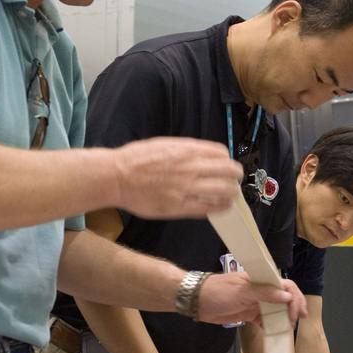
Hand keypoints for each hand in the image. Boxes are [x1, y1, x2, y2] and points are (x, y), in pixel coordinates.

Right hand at [112, 137, 241, 218]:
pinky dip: (219, 208)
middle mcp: (191, 168)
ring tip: (231, 196)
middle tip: (234, 181)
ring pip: (223, 191)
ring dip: (231, 194)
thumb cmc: (136, 159)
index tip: (224, 166)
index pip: (222, 153)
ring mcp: (186, 188)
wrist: (117, 176)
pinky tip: (221, 207)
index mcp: (187, 150)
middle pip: (229, 171)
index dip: (226, 160)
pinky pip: (208, 208)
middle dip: (235, 177)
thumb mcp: (165, 144)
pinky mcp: (179, 207)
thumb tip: (203, 155)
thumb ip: (186, 150)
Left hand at [196, 274, 306, 326]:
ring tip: (289, 327)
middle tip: (299, 319)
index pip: (284, 285)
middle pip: (283, 297)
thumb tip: (287, 296)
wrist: (196, 301)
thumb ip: (265, 293)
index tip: (296, 312)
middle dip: (293, 307)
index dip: (294, 297)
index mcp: (261, 279)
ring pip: (276, 310)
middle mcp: (261, 290)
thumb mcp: (242, 291)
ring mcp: (255, 303)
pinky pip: (264, 320)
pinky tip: (276, 332)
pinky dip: (271, 326)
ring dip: (284, 318)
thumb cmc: (218, 291)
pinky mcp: (248, 314)